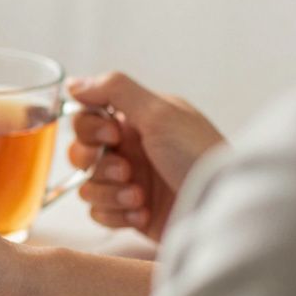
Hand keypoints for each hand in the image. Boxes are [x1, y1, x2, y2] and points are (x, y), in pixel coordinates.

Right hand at [67, 72, 225, 240]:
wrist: (221, 208)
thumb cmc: (198, 156)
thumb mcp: (159, 113)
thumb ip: (115, 89)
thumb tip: (74, 81)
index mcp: (138, 121)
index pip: (88, 117)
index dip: (90, 127)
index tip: (113, 135)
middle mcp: (131, 150)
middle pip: (80, 152)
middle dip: (96, 163)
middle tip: (125, 170)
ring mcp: (130, 182)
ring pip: (87, 185)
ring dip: (109, 192)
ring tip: (139, 196)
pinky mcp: (131, 213)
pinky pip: (99, 213)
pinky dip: (118, 214)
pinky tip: (144, 213)